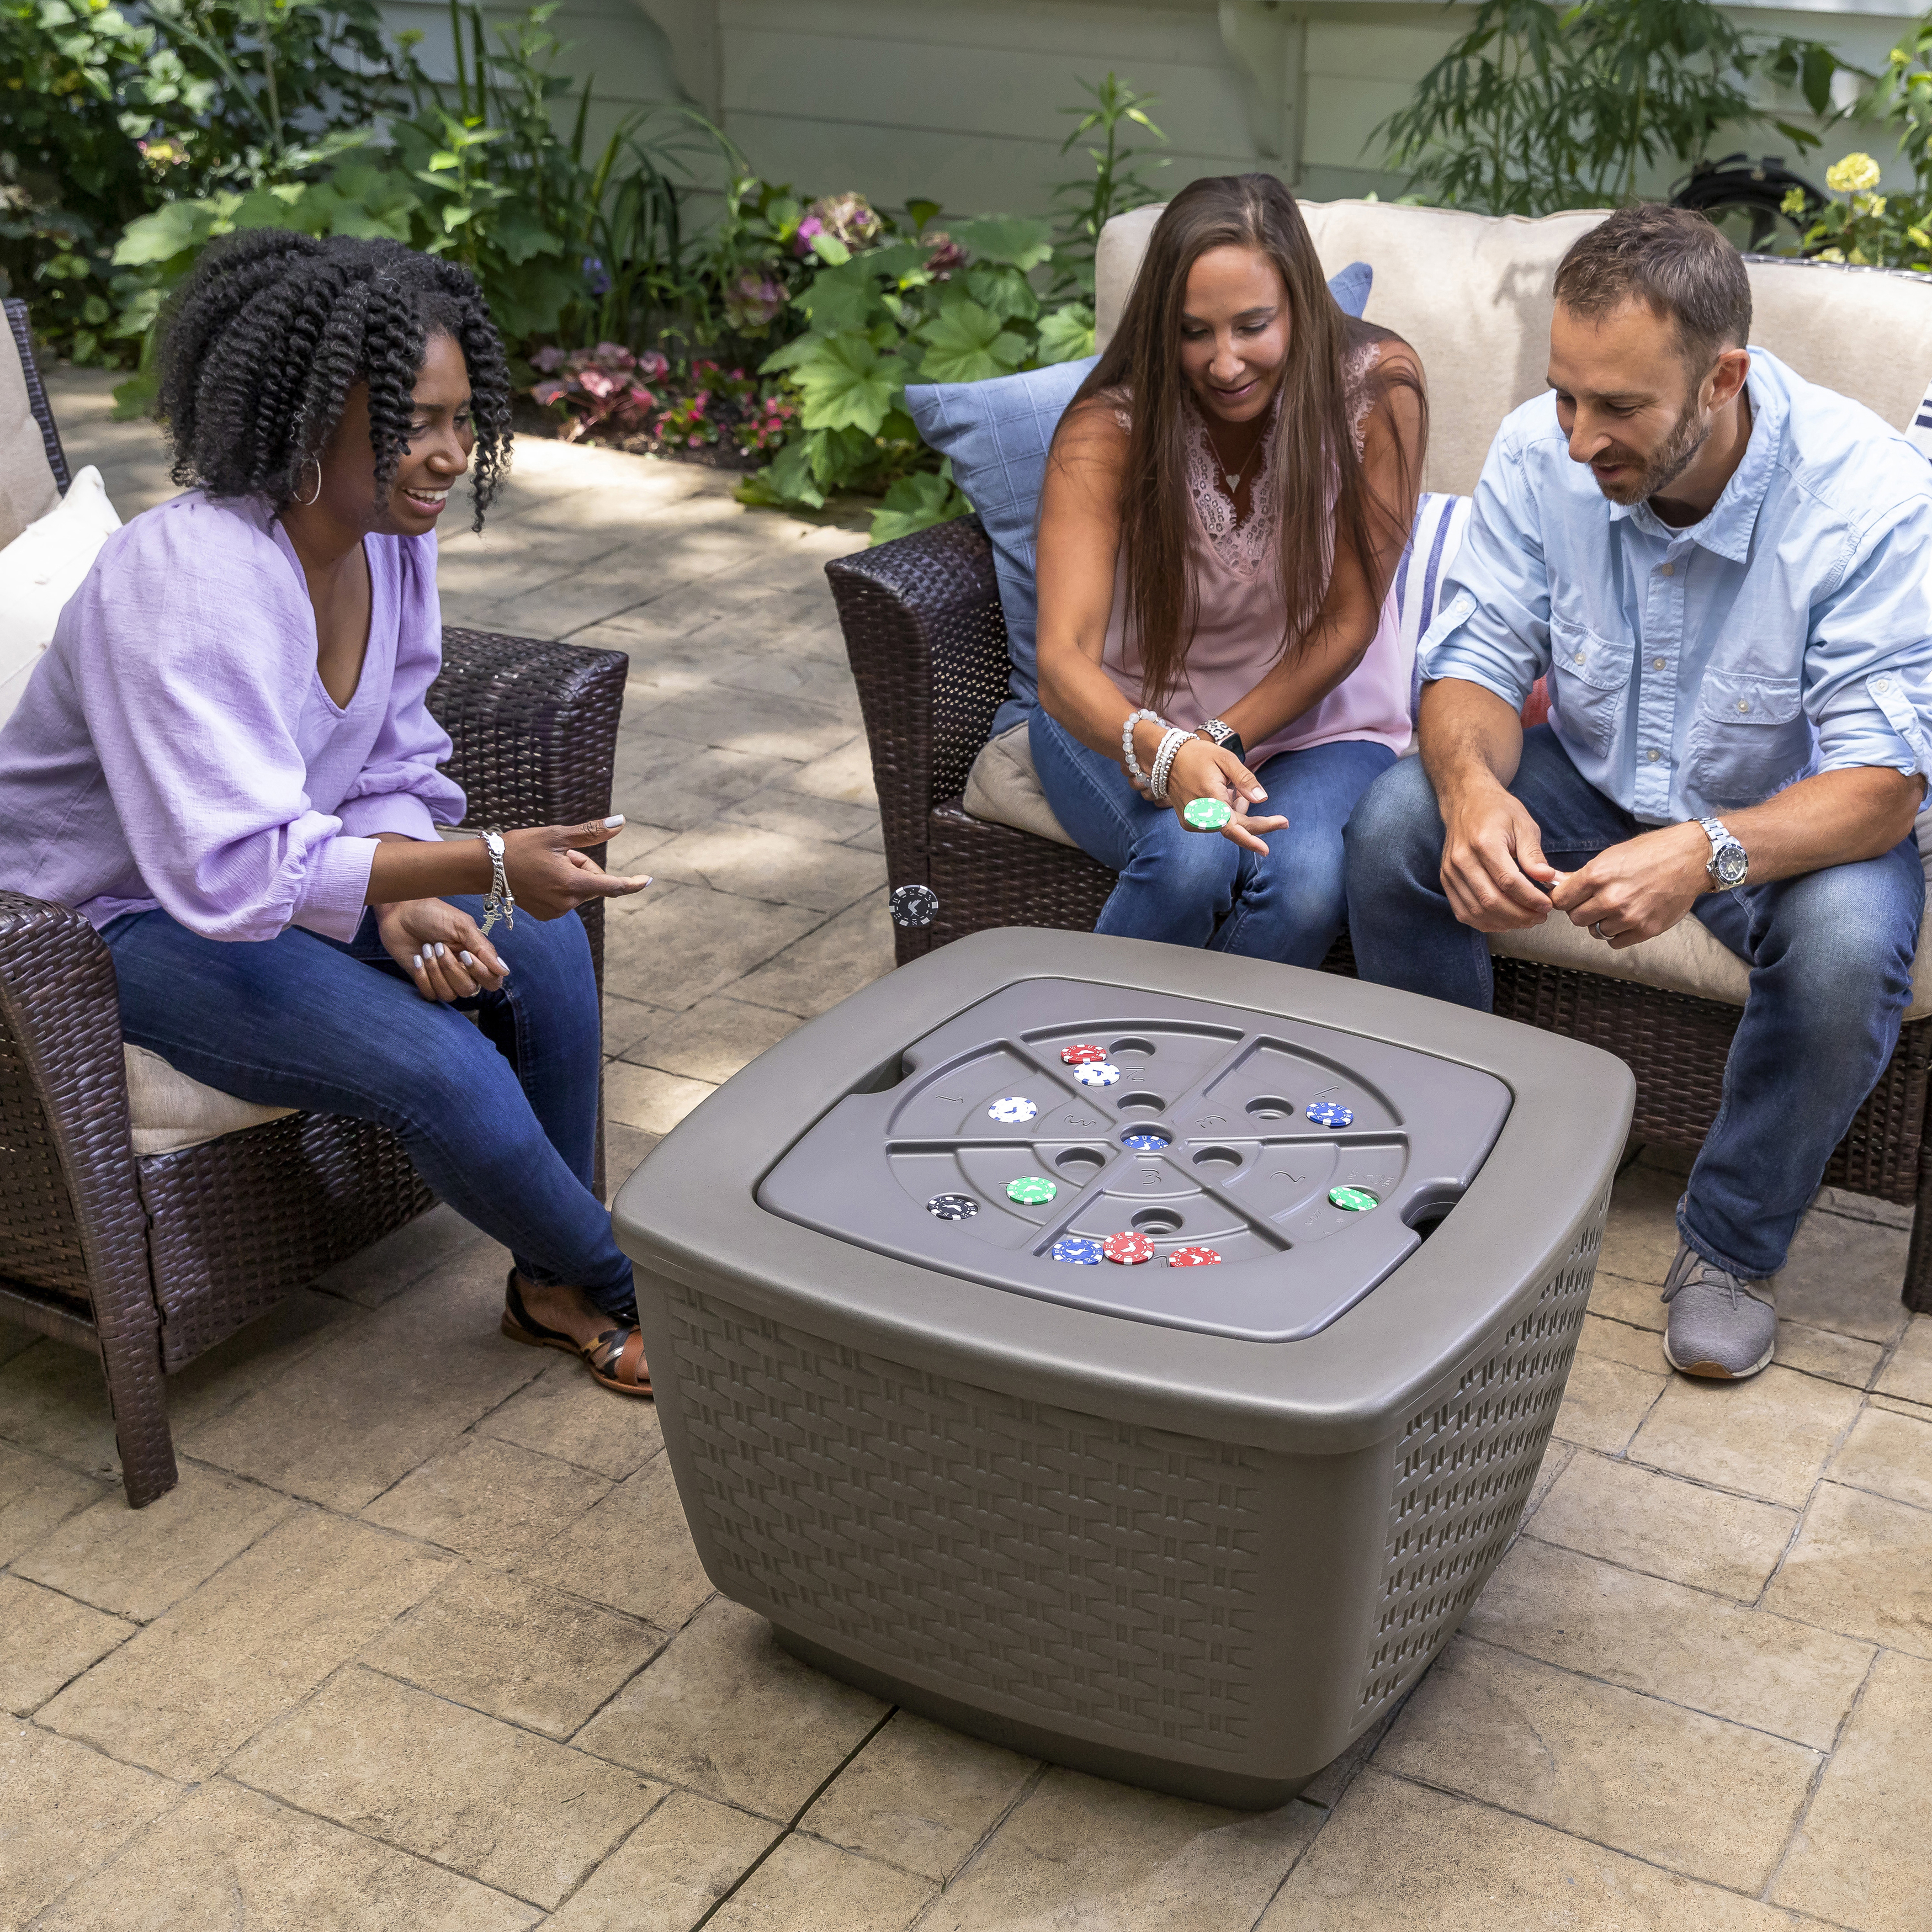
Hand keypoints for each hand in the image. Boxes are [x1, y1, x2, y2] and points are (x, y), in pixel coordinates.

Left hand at [378, 899, 507, 1002]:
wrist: (400, 912)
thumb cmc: (433, 914)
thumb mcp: (462, 926)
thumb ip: (484, 949)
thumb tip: (505, 971)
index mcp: (476, 956)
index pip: (492, 981)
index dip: (481, 973)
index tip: (464, 953)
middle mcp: (463, 970)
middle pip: (469, 990)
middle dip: (452, 969)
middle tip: (439, 946)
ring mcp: (443, 977)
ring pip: (449, 994)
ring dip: (435, 972)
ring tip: (426, 949)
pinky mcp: (424, 981)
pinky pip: (430, 995)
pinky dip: (422, 977)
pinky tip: (417, 958)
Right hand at [502, 819, 652, 919]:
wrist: (484, 869)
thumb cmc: (519, 847)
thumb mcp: (557, 835)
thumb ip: (592, 832)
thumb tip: (621, 822)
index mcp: (572, 884)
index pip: (613, 886)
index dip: (632, 883)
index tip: (648, 880)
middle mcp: (567, 903)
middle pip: (592, 882)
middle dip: (582, 865)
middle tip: (558, 852)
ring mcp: (556, 911)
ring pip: (578, 889)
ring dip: (570, 875)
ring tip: (543, 864)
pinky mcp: (546, 915)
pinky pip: (565, 898)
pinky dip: (560, 885)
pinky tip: (539, 876)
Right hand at [1164, 738, 1287, 854]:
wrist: (1167, 760)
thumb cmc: (1199, 756)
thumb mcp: (1226, 759)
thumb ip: (1245, 780)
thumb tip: (1262, 799)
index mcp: (1210, 798)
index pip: (1234, 827)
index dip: (1255, 835)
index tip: (1270, 844)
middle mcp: (1199, 815)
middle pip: (1236, 828)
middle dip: (1255, 822)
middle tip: (1277, 817)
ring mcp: (1192, 822)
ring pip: (1227, 825)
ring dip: (1236, 812)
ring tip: (1230, 789)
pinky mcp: (1189, 824)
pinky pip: (1216, 824)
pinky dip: (1224, 813)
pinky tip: (1219, 796)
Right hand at [1438, 778, 1558, 931]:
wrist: (1465, 800)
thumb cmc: (1498, 811)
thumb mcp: (1523, 824)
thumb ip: (1534, 854)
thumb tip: (1548, 879)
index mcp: (1484, 843)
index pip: (1508, 881)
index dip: (1530, 899)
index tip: (1547, 905)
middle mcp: (1462, 859)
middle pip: (1491, 900)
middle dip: (1520, 915)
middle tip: (1540, 917)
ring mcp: (1450, 872)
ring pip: (1476, 911)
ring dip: (1504, 922)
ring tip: (1525, 920)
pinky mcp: (1446, 880)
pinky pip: (1462, 912)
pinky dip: (1484, 922)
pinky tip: (1503, 921)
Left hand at [1549, 822, 1707, 948]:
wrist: (1692, 859)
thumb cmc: (1651, 852)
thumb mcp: (1611, 855)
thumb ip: (1584, 875)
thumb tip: (1558, 884)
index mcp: (1597, 875)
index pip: (1560, 900)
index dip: (1564, 899)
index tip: (1570, 897)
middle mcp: (1611, 899)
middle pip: (1576, 918)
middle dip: (1582, 910)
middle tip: (1595, 902)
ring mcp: (1629, 917)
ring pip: (1596, 931)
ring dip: (1601, 922)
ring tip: (1616, 908)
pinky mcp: (1646, 930)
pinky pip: (1615, 942)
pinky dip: (1617, 933)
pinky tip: (1626, 919)